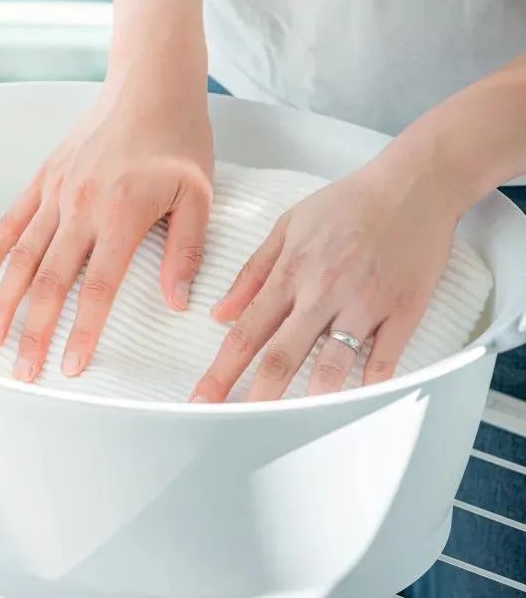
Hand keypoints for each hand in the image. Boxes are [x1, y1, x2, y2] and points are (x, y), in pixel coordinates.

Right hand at [0, 65, 213, 381]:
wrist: (150, 82)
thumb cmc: (179, 138)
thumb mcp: (199, 195)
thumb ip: (184, 251)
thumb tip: (175, 303)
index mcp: (121, 214)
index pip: (97, 287)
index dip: (82, 331)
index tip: (69, 367)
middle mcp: (80, 205)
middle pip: (48, 281)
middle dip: (32, 331)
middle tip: (21, 371)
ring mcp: (56, 191)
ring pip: (22, 255)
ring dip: (5, 301)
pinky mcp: (45, 177)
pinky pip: (12, 219)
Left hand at [191, 161, 459, 401]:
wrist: (414, 186)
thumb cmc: (348, 203)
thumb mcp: (287, 225)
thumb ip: (252, 272)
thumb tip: (219, 312)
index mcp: (291, 272)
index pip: (247, 331)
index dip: (221, 369)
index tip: (203, 397)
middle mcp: (323, 292)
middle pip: (281, 354)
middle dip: (253, 394)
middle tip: (233, 426)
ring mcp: (364, 304)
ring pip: (332, 364)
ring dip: (309, 400)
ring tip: (289, 431)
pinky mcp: (403, 311)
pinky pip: (384, 359)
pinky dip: (369, 387)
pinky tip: (353, 408)